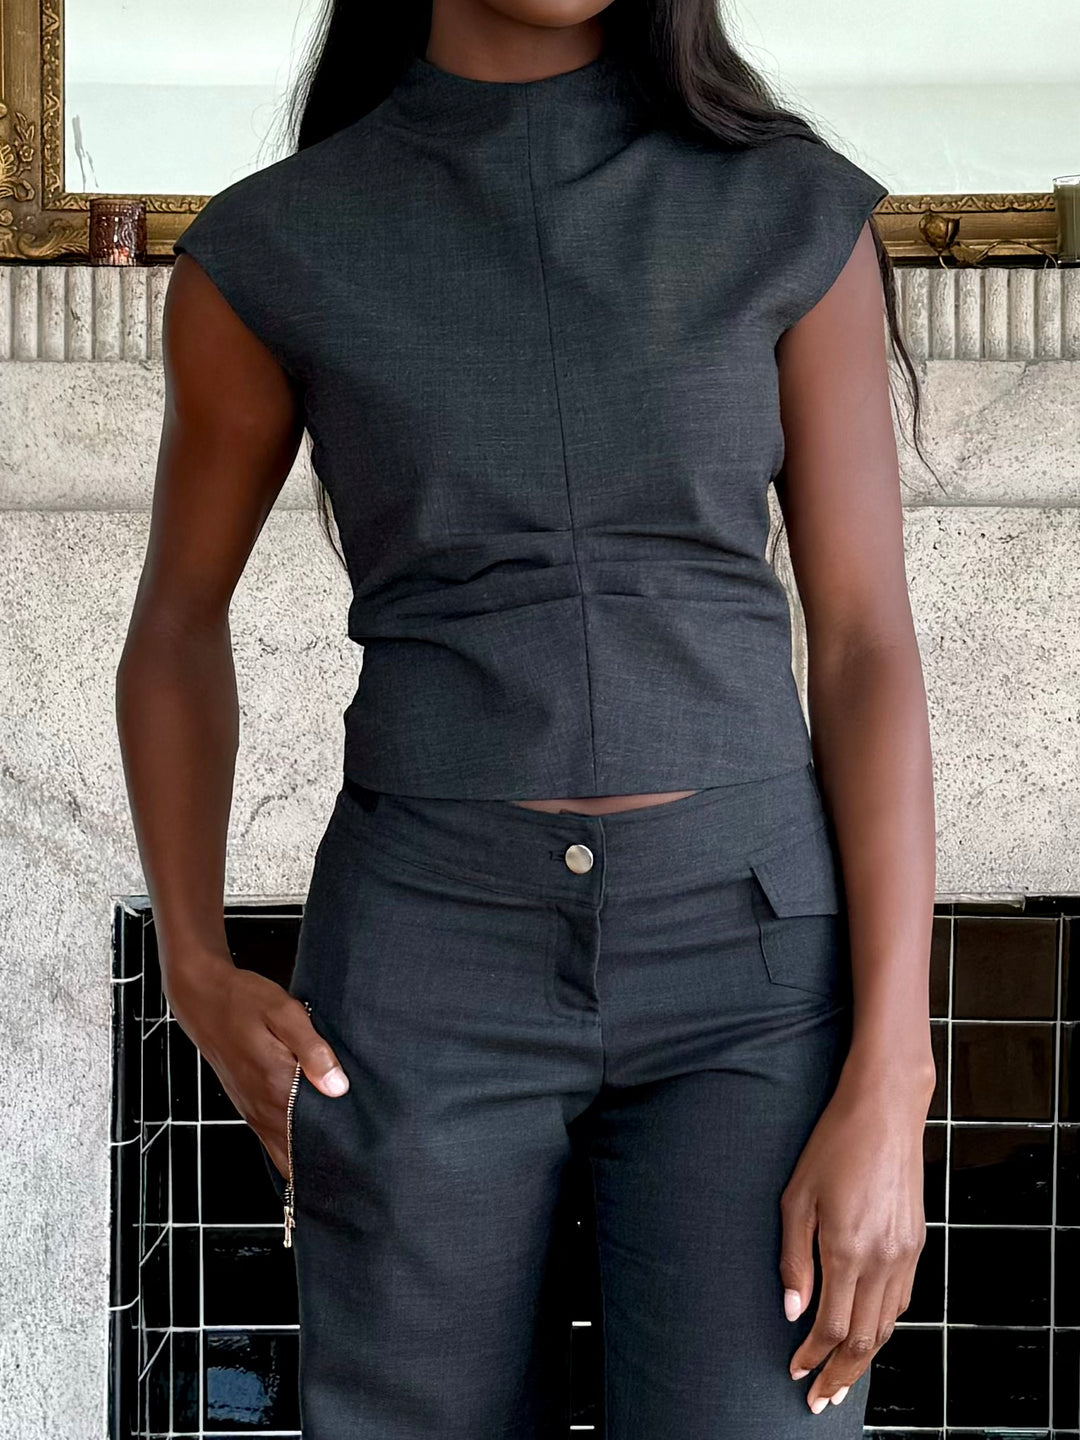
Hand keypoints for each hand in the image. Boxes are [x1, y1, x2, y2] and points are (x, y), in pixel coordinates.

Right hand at [165, 951, 348, 1177]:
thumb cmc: (244, 1001)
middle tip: (361, 1166)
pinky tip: (311, 1143)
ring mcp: (252, 1109)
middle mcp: (262, 1106)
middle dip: (327, 1162)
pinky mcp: (247, 1106)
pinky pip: (270, 1140)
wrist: (202, 999)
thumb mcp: (285, 1012)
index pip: (311, 1135)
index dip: (338, 1151)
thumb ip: (312, 1050)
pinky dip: (290, 1149)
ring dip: (307, 1158)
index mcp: (275, 1085)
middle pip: (296, 1153)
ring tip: (342, 1160)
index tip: (364, 1159)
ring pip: (282, 1152)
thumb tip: (338, 1087)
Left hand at [780, 1060, 931, 1411]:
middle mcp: (882, 1259)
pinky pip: (903, 1300)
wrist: (884, 1112)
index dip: (812, 1356)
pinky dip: (885, 1326)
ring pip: (888, 1325)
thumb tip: (792, 1310)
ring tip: (842, 1378)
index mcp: (847, 1249)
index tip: (794, 1372)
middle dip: (840, 1375)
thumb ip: (793, 1257)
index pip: (832, 1326)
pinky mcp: (918, 1242)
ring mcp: (905, 1253)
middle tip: (819, 1400)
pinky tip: (870, 1333)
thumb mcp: (796, 1196)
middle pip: (865, 1338)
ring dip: (865, 1357)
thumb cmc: (833, 1145)